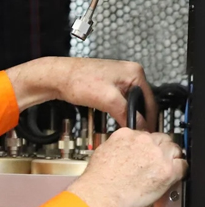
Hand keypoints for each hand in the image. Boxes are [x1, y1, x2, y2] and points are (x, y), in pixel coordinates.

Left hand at [6, 57, 156, 131]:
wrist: (57, 77)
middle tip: (137, 134)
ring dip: (129, 115)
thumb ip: (126, 112)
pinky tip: (118, 119)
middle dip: (139, 118)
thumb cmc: (77, 81)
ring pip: (131, 102)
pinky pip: (120, 101)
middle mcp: (129, 73)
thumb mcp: (107, 99)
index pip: (151, 101)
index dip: (150, 120)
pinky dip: (120, 111)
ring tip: (128, 129)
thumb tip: (139, 126)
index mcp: (134, 73)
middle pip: (142, 102)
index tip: (147, 134)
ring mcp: (118, 79)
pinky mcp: (108, 85)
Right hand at [66, 128, 186, 206]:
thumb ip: (116, 148)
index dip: (144, 145)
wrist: (101, 194)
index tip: (144, 153)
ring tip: (163, 169)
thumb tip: (123, 152)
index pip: (143, 134)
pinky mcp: (167, 170)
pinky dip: (179, 171)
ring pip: (174, 149)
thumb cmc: (97, 181)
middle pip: (161, 139)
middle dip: (159, 149)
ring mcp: (156, 154)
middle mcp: (142, 141)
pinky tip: (170, 177)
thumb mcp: (101, 153)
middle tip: (155, 161)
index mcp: (125, 135)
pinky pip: (183, 165)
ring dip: (170, 158)